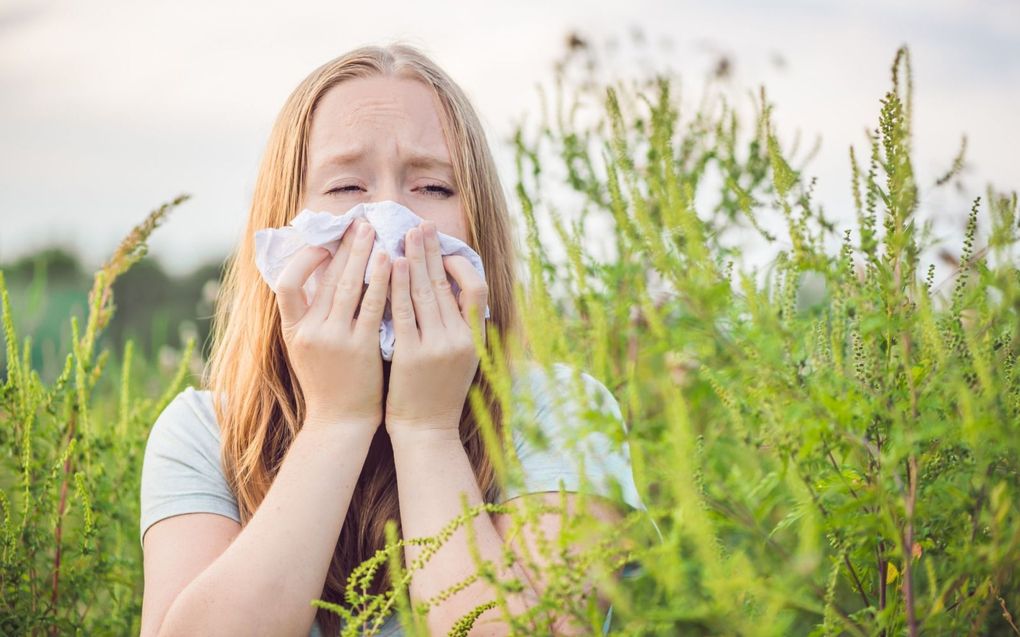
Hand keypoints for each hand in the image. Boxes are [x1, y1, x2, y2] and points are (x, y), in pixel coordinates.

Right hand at [273, 218, 390, 429]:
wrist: (341, 422)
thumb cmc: (328, 384)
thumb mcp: (305, 350)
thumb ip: (306, 317)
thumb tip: (316, 277)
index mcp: (292, 331)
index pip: (285, 284)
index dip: (303, 260)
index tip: (323, 245)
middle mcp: (310, 332)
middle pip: (325, 278)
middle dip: (343, 246)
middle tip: (358, 221)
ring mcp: (335, 340)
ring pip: (348, 286)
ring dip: (362, 254)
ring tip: (374, 231)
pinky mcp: (361, 347)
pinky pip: (372, 305)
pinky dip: (381, 280)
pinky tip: (391, 261)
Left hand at [384, 220, 487, 435]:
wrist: (426, 431)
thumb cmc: (439, 395)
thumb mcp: (462, 361)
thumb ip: (459, 328)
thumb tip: (453, 293)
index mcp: (474, 340)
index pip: (476, 290)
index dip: (460, 266)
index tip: (444, 250)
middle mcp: (459, 340)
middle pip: (447, 284)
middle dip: (433, 251)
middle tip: (421, 225)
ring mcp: (436, 347)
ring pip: (426, 292)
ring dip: (415, 259)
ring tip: (405, 235)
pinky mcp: (411, 355)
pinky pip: (404, 312)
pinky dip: (398, 286)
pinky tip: (392, 265)